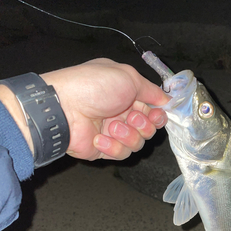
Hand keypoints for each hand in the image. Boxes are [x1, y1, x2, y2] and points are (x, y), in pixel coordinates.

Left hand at [39, 58, 168, 159]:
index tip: (157, 115)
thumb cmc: (93, 86)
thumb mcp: (128, 77)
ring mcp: (112, 132)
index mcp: (126, 94)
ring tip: (111, 126)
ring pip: (137, 143)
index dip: (158, 115)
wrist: (64, 108)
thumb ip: (151, 90)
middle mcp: (121, 112)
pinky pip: (121, 153)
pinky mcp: (104, 149)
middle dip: (144, 125)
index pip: (153, 109)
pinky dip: (112, 146)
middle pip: (149, 128)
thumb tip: (167, 99)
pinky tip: (99, 137)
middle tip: (130, 117)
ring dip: (128, 135)